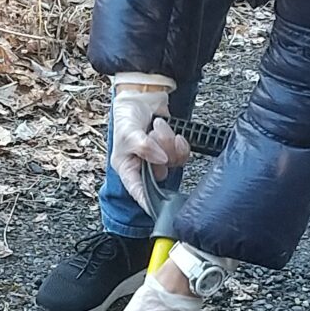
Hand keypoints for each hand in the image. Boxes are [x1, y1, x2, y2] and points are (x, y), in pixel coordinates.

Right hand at [109, 76, 189, 214]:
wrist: (141, 98)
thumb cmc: (126, 118)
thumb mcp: (128, 133)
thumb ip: (143, 147)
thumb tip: (161, 159)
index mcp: (128, 170)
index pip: (139, 192)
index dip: (148, 203)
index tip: (157, 212)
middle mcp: (145, 169)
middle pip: (162, 173)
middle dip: (160, 150)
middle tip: (150, 136)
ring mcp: (160, 160)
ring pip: (174, 161)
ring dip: (167, 140)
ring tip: (155, 129)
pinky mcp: (172, 151)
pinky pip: (183, 153)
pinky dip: (178, 140)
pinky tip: (169, 131)